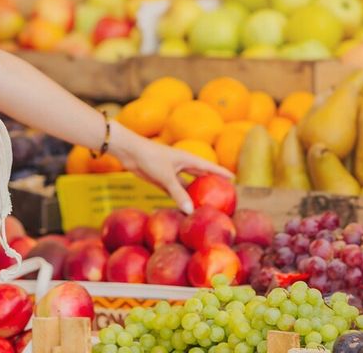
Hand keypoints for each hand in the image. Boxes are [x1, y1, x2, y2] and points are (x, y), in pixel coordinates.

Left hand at [112, 123, 233, 213]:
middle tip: (222, 194)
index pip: (209, 167)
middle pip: (200, 176)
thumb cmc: (150, 158)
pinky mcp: (161, 178)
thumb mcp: (166, 177)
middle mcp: (181, 165)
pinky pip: (175, 190)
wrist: (129, 151)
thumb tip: (191, 211)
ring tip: (205, 205)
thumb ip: (178, 194)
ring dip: (194, 193)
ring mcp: (171, 172)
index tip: (234, 179)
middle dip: (210, 183)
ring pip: (187, 185)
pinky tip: (184, 207)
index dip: (221, 173)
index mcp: (187, 159)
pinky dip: (180, 198)